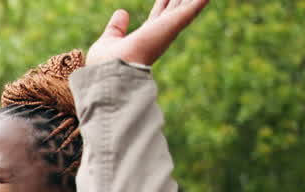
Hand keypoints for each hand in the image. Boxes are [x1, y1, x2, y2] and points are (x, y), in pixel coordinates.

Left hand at [86, 0, 209, 66]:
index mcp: (145, 38)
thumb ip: (116, 28)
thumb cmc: (105, 64)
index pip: (157, 16)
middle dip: (179, 0)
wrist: (112, 72)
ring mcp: (167, 29)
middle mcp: (159, 34)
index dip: (162, 4)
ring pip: (185, 7)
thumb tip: (122, 12)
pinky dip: (198, 2)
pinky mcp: (173, 24)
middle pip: (174, 10)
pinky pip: (192, 7)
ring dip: (190, 1)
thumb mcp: (109, 40)